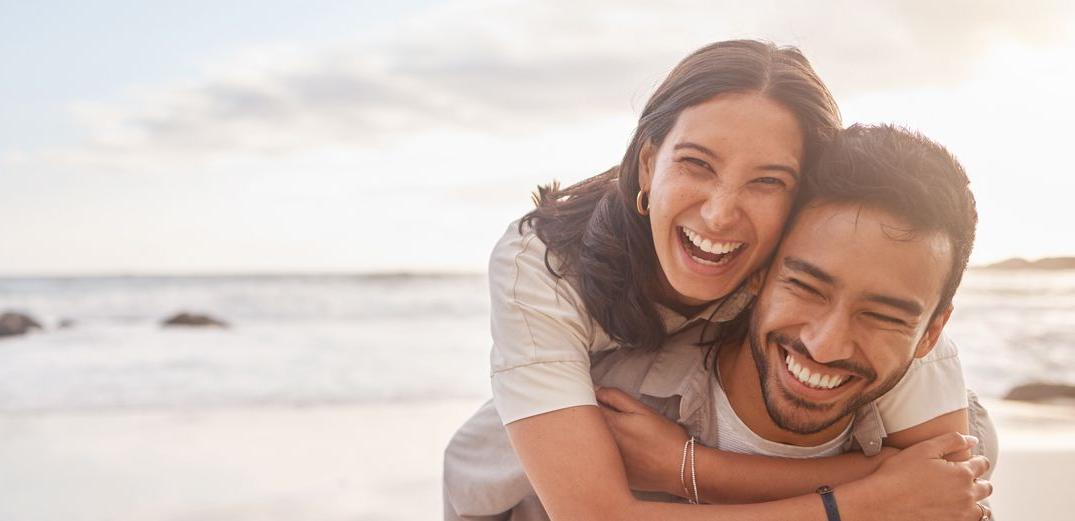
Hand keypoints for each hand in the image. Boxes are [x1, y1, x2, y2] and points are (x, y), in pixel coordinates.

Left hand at [596, 386, 688, 495]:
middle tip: (605, 415)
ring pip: (590, 444)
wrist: (682, 470)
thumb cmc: (666, 437)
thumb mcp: (643, 410)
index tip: (594, 398)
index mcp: (610, 425)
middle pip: (584, 426)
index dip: (587, 400)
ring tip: (618, 434)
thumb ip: (617, 398)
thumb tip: (596, 390)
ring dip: (594, 436)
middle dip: (588, 418)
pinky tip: (621, 452)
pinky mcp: (613, 475)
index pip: (585, 407)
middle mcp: (603, 445)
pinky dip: (603, 453)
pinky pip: (600, 460)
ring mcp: (606, 462)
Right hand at [864, 432, 992, 520]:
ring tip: (960, 497)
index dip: (976, 460)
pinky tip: (954, 510)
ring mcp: (962, 515)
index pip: (982, 464)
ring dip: (975, 502)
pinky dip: (967, 516)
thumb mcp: (924, 449)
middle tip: (965, 479)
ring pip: (982, 509)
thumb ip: (952, 440)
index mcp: (962, 473)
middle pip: (986, 487)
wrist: (882, 503)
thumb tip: (973, 439)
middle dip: (979, 481)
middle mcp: (967, 495)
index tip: (969, 461)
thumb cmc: (899, 474)